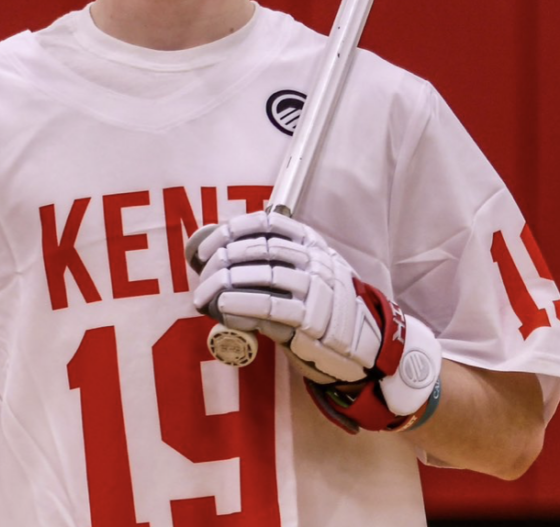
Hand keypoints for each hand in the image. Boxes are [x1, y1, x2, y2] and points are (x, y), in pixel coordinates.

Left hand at [190, 211, 441, 431]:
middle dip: (221, 261)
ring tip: (203, 295)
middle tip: (200, 276)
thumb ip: (275, 262)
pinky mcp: (312, 320)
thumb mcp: (310, 272)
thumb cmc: (327, 309)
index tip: (205, 247)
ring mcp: (316, 289)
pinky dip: (241, 304)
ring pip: (260, 276)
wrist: (369, 346)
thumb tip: (220, 254)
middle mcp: (314, 260)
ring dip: (224, 284)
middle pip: (257, 250)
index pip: (265, 224)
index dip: (230, 231)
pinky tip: (223, 307)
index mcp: (311, 242)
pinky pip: (269, 307)